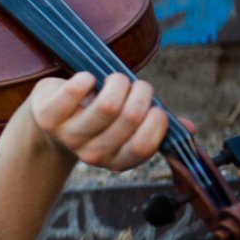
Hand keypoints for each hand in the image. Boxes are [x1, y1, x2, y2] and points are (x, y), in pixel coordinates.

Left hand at [26, 72, 171, 170]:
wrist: (50, 119)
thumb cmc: (97, 118)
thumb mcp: (126, 125)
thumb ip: (156, 126)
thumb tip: (190, 128)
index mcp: (116, 160)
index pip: (143, 147)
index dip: (156, 123)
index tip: (155, 107)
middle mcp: (92, 154)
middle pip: (129, 118)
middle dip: (140, 93)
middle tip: (134, 85)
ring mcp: (69, 136)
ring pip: (106, 105)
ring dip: (119, 83)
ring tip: (115, 79)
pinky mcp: (49, 117)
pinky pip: (74, 93)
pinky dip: (86, 79)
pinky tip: (88, 79)